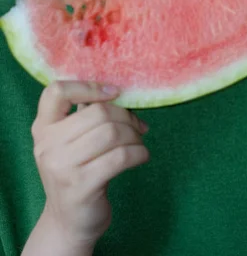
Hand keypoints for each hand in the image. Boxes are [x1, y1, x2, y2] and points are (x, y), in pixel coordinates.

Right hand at [31, 81, 149, 248]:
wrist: (68, 221)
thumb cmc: (76, 172)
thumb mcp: (70, 142)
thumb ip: (86, 116)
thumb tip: (122, 93)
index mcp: (43, 127)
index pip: (57, 91)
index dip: (89, 86)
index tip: (115, 92)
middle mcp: (47, 144)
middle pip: (98, 113)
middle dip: (126, 116)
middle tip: (138, 126)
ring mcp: (62, 166)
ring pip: (112, 133)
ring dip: (134, 135)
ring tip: (139, 142)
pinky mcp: (81, 185)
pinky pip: (121, 157)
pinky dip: (139, 153)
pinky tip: (142, 156)